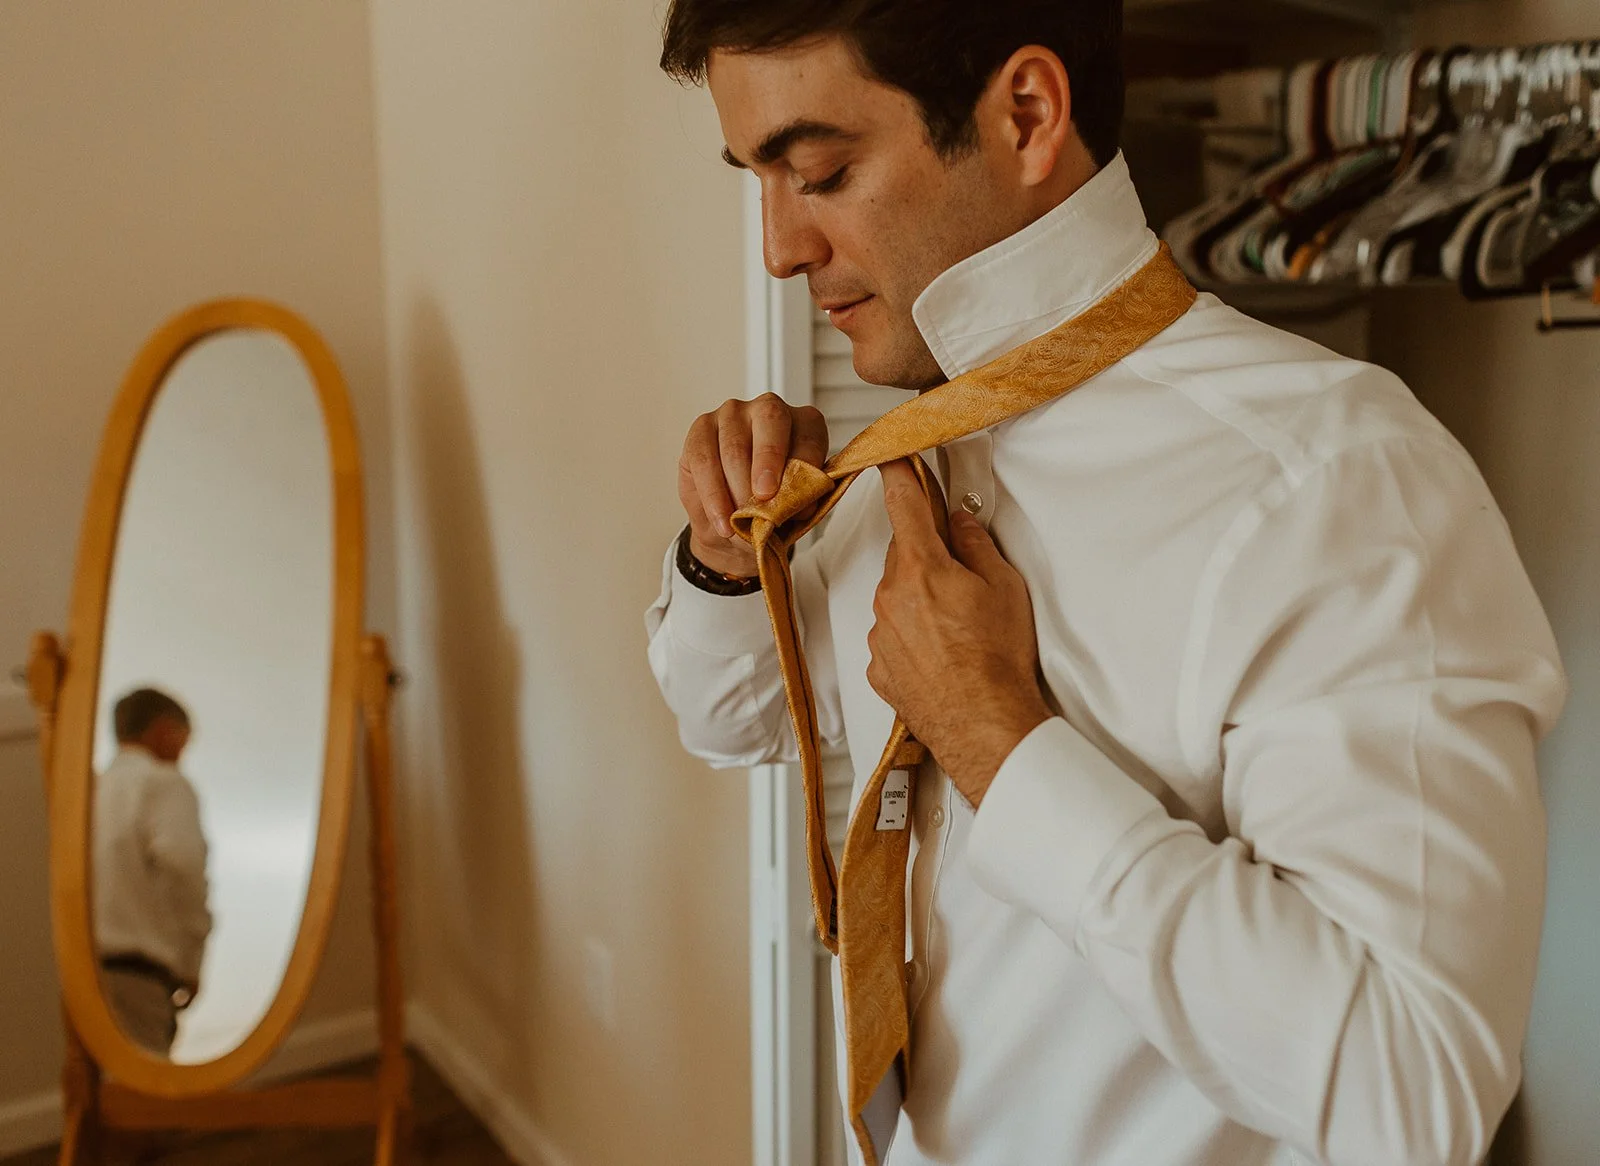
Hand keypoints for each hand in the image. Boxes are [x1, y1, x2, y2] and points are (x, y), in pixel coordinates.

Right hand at [678, 393, 828, 576]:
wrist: (734, 522)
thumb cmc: (771, 506)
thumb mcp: (793, 508)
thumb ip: (800, 501)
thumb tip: (803, 507)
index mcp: (804, 422)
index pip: (809, 437)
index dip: (806, 466)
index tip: (801, 502)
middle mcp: (769, 408)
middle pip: (771, 420)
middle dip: (768, 460)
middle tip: (764, 497)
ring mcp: (732, 413)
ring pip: (734, 447)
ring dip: (738, 490)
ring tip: (742, 524)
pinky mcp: (701, 428)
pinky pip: (705, 460)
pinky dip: (714, 496)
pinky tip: (722, 521)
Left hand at [867, 461, 1052, 804]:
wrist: (985, 724)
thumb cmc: (998, 660)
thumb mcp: (1003, 587)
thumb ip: (976, 545)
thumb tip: (960, 523)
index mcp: (921, 567)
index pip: (902, 504)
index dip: (897, 475)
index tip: (890, 458)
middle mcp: (891, 596)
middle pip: (904, 557)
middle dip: (929, 560)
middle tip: (963, 583)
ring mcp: (881, 634)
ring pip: (898, 600)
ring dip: (922, 604)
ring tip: (960, 632)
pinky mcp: (880, 667)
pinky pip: (894, 638)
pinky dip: (915, 639)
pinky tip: (945, 655)